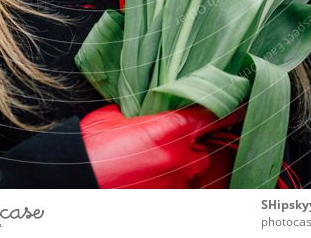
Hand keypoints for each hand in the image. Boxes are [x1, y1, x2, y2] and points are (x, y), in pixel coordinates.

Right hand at [79, 103, 244, 188]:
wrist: (72, 182)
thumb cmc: (89, 149)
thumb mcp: (116, 117)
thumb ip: (142, 113)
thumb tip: (150, 111)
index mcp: (170, 130)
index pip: (212, 114)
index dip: (227, 106)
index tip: (238, 101)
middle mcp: (180, 160)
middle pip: (203, 153)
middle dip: (191, 151)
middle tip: (170, 148)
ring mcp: (174, 188)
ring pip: (191, 178)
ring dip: (180, 173)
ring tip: (155, 170)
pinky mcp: (167, 208)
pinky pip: (179, 195)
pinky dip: (170, 190)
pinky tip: (150, 185)